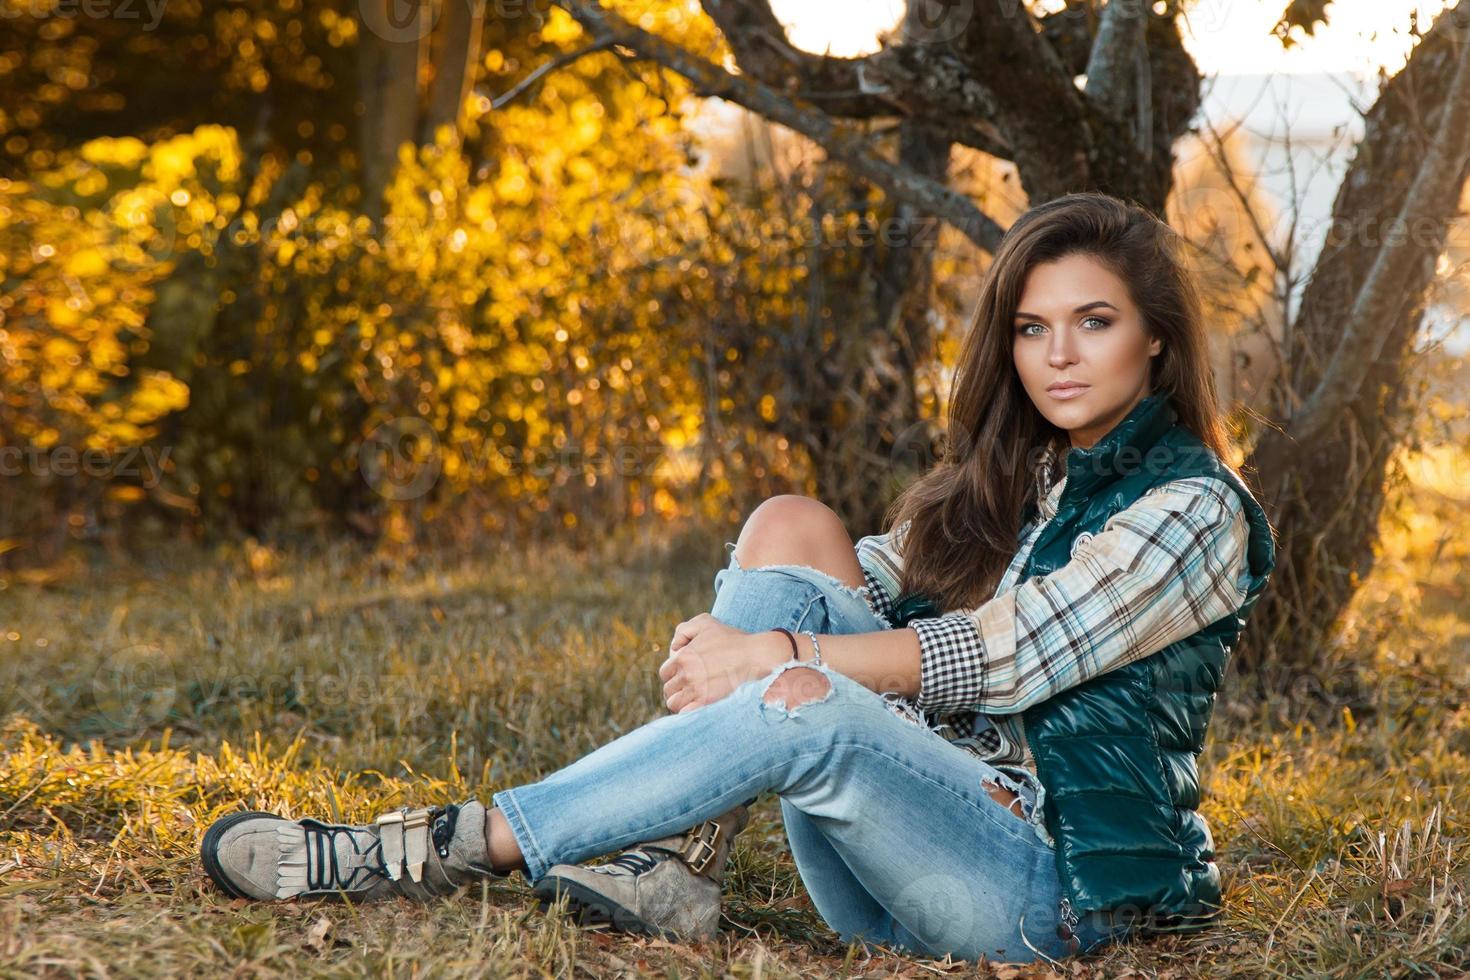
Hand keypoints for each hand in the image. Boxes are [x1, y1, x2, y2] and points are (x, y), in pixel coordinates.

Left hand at [659, 613, 786, 713]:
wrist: (756, 656)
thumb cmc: (733, 639)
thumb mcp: (706, 622)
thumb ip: (684, 630)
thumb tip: (674, 649)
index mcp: (682, 657)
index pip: (665, 673)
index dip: (674, 674)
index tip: (686, 674)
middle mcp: (686, 674)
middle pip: (669, 690)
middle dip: (677, 689)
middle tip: (691, 687)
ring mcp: (696, 690)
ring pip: (674, 704)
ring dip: (681, 702)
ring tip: (694, 698)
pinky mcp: (707, 703)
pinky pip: (685, 715)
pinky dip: (688, 713)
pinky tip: (698, 707)